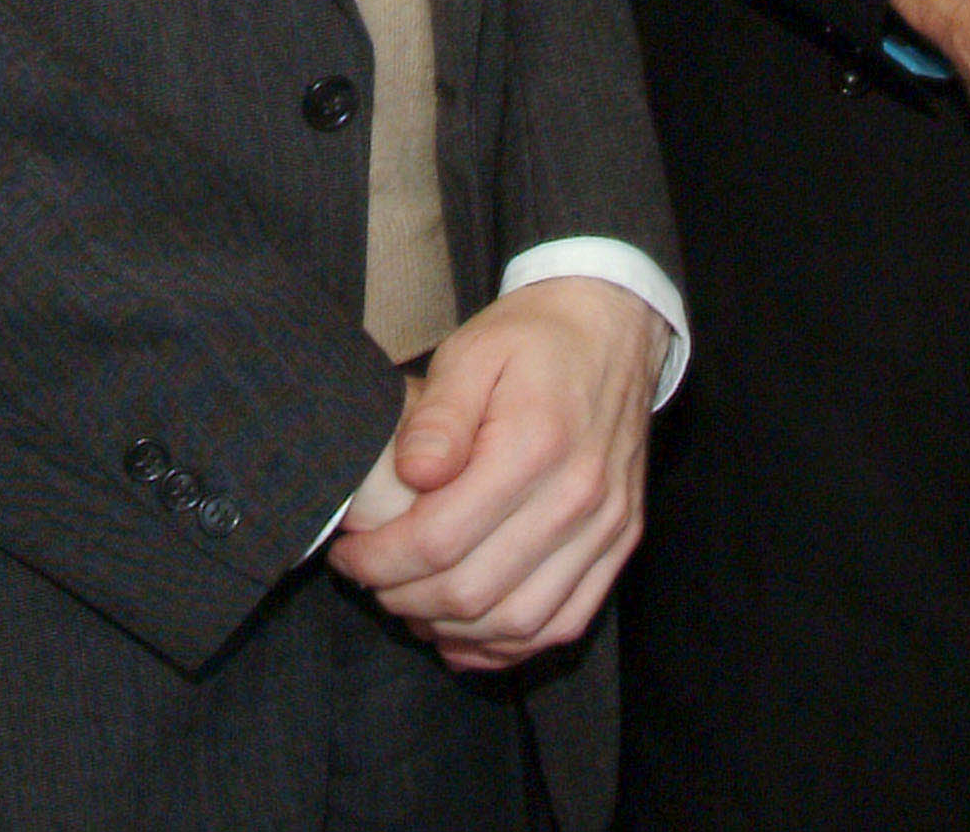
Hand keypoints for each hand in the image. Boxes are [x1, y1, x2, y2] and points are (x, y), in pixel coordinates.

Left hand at [327, 277, 662, 669]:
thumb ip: (437, 417)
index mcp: (535, 445)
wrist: (614, 326)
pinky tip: (466, 631)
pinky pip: (563, 624)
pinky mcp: (621, 541)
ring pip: (517, 623)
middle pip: (472, 593)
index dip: (379, 561)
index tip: (348, 552)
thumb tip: (411, 477)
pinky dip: (508, 643)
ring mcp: (606, 526)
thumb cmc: (534, 339)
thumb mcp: (471, 352)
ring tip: (411, 603)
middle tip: (372, 577)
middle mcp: (578, 496)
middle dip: (403, 597)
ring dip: (451, 628)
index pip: (439, 540)